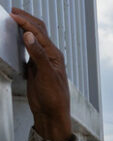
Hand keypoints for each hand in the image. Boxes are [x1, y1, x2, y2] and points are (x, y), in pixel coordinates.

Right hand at [10, 8, 71, 140]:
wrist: (52, 113)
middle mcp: (49, 56)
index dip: (26, 22)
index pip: (39, 33)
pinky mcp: (35, 68)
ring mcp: (42, 61)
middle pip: (39, 32)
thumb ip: (38, 55)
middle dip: (27, 20)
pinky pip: (28, 49)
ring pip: (33, 39)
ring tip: (14, 19)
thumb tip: (29, 36)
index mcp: (55, 55)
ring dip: (25, 28)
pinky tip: (17, 37)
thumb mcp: (46, 75)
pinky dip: (22, 40)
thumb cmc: (55, 97)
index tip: (13, 15)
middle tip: (14, 11)